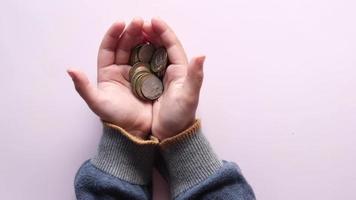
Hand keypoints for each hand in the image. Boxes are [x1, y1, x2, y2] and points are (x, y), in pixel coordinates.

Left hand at [67, 18, 151, 138]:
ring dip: (143, 39)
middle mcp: (121, 70)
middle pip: (125, 46)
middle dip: (131, 32)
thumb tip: (71, 70)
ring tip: (150, 28)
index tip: (120, 23)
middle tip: (139, 22)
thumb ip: (83, 87)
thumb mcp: (98, 103)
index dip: (113, 35)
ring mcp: (136, 74)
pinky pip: (152, 61)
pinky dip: (155, 51)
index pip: (108, 48)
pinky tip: (159, 44)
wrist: (135, 131)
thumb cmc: (115, 118)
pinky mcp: (150, 79)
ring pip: (138, 51)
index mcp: (107, 73)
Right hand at [143, 18, 204, 139]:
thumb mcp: (189, 98)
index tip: (154, 21)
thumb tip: (201, 55)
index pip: (172, 46)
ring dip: (139, 40)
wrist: (168, 135)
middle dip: (149, 32)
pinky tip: (126, 49)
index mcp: (179, 71)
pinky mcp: (143, 84)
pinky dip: (131, 54)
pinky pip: (136, 64)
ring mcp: (154, 76)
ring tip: (131, 30)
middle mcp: (167, 71)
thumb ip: (195, 77)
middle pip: (158, 46)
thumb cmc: (180, 118)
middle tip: (139, 23)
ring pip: (146, 52)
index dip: (164, 32)